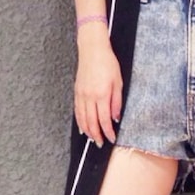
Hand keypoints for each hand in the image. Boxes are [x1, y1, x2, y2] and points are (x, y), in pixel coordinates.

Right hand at [74, 30, 122, 146]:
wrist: (92, 50)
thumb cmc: (108, 63)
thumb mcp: (118, 82)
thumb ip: (117, 101)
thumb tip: (115, 117)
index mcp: (101, 95)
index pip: (104, 120)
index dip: (108, 132)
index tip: (112, 138)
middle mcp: (89, 97)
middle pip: (91, 122)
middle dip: (97, 135)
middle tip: (101, 144)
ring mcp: (81, 95)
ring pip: (82, 119)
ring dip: (88, 131)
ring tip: (93, 139)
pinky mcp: (77, 92)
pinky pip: (77, 111)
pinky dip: (79, 121)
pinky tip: (83, 127)